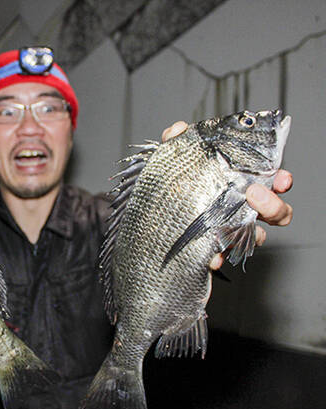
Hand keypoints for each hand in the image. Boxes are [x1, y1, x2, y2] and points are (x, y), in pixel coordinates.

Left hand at [160, 122, 293, 269]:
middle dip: (273, 206)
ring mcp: (228, 231)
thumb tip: (177, 130)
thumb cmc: (168, 188)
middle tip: (255, 197)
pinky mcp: (212, 251)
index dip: (281, 181)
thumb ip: (174, 144)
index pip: (271, 182)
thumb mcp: (169, 162)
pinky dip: (218, 258)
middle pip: (275, 213)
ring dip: (248, 235)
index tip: (282, 179)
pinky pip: (223, 258)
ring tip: (232, 231)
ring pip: (254, 237)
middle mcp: (239, 209)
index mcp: (237, 184)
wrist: (146, 218)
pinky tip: (211, 257)